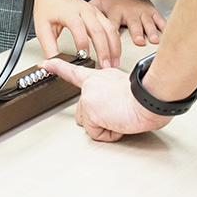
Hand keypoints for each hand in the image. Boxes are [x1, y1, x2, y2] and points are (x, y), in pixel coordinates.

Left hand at [33, 0, 120, 68]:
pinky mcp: (99, 14)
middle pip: (98, 30)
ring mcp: (94, 12)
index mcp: (69, 12)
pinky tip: (114, 53)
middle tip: (104, 66)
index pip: (78, 27)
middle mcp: (84, 10)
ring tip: (113, 63)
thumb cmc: (47, 8)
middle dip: (104, 49)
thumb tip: (52, 64)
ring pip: (109, 29)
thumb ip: (48, 47)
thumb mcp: (42, 28)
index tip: (83, 57)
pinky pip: (112, 27)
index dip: (82, 43)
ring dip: (114, 47)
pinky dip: (115, 41)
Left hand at [42, 58, 172, 140]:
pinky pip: (97, 133)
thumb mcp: (126, 88)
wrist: (150, 98)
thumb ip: (112, 93)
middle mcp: (90, 85)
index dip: (57, 66)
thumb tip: (116, 105)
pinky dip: (110, 133)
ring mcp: (88, 97)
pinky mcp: (91, 111)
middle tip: (118, 111)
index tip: (46, 63)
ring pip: (89, 123)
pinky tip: (119, 121)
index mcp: (99, 77)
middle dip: (100, 118)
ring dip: (105, 125)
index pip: (74, 71)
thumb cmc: (146, 96)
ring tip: (120, 115)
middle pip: (84, 111)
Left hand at [90, 0, 164, 45]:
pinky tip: (167, 34)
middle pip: (131, 25)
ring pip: (146, 23)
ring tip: (151, 40)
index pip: (111, 25)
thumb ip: (88, 14)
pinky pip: (160, 20)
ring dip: (149, 32)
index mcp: (114, 12)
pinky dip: (164, 27)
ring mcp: (142, 13)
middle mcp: (129, 13)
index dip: (108, 37)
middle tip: (135, 43)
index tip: (107, 48)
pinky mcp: (152, 12)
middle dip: (135, 34)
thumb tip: (78, 24)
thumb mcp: (96, 3)